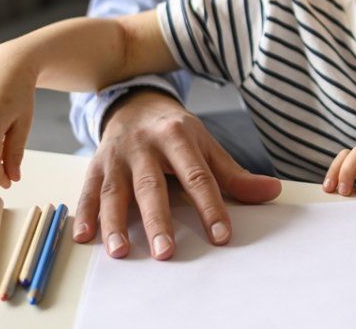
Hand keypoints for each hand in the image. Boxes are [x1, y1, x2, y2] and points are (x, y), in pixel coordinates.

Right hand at [72, 90, 281, 259]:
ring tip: (120, 252)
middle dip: (158, 220)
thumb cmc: (175, 131)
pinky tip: (85, 237)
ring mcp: (117, 156)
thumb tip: (272, 192)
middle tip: (165, 252)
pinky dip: (84, 213)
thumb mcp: (206, 145)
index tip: (221, 236)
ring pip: (115, 191)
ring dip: (115, 223)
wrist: (135, 102)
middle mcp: (145, 146)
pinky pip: (87, 190)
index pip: (197, 176)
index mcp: (178, 137)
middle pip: (151, 186)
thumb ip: (234, 174)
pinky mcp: (95, 164)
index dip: (210, 207)